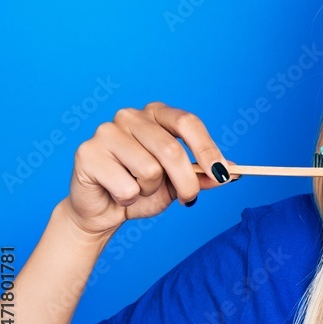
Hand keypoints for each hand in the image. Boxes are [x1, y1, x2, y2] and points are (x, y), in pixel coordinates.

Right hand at [66, 102, 233, 237]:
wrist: (104, 210)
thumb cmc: (142, 189)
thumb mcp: (180, 183)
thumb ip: (205, 175)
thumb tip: (235, 171)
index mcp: (156, 113)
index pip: (188, 123)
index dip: (207, 149)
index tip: (222, 173)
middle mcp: (130, 116)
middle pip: (171, 149)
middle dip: (187, 182)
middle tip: (189, 198)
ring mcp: (106, 131)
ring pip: (149, 170)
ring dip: (151, 190)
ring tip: (139, 189)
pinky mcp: (87, 153)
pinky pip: (126, 186)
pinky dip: (129, 199)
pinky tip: (117, 193)